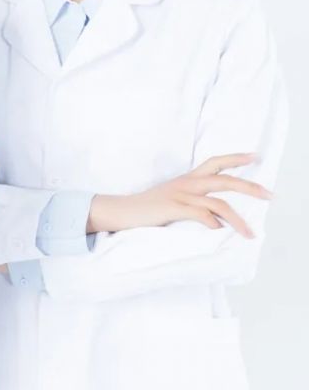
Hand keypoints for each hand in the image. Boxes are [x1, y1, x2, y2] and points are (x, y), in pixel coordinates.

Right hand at [87, 154, 270, 237]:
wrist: (120, 211)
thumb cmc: (144, 208)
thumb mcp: (169, 198)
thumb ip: (190, 200)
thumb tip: (214, 214)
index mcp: (186, 179)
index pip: (215, 163)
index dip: (236, 158)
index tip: (255, 157)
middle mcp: (186, 183)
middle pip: (225, 180)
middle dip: (250, 187)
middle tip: (269, 195)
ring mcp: (180, 195)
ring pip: (219, 203)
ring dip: (238, 219)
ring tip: (249, 233)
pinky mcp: (173, 208)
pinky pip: (202, 215)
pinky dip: (214, 224)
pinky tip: (220, 232)